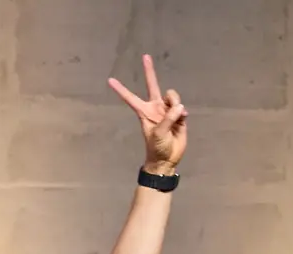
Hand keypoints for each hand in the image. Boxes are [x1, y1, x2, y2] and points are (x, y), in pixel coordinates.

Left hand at [110, 54, 187, 172]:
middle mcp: (155, 108)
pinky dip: (183, 112)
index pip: (131, 98)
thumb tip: (179, 107)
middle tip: (145, 56)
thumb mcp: (158, 133)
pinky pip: (181, 107)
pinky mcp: (179, 115)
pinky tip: (182, 120)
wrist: (167, 159)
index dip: (121, 89)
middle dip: (149, 71)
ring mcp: (167, 110)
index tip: (110, 80)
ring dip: (175, 103)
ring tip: (176, 117)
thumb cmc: (156, 148)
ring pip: (173, 96)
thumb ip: (168, 118)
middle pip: (153, 85)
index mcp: (144, 112)